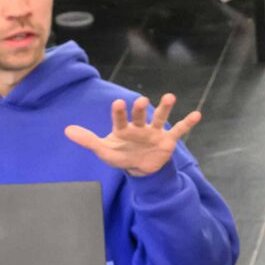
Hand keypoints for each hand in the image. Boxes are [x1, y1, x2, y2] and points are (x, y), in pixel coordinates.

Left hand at [64, 93, 199, 177]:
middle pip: (140, 116)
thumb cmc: (121, 155)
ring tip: (170, 96)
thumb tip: (67, 130)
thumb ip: (88, 140)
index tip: (117, 103)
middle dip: (141, 110)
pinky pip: (179, 130)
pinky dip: (187, 123)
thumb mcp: (104, 151)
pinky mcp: (168, 140)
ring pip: (160, 118)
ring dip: (165, 108)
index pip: (120, 119)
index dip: (119, 112)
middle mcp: (140, 126)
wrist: (141, 168)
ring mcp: (155, 132)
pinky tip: (197, 114)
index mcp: (123, 128)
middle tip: (141, 101)